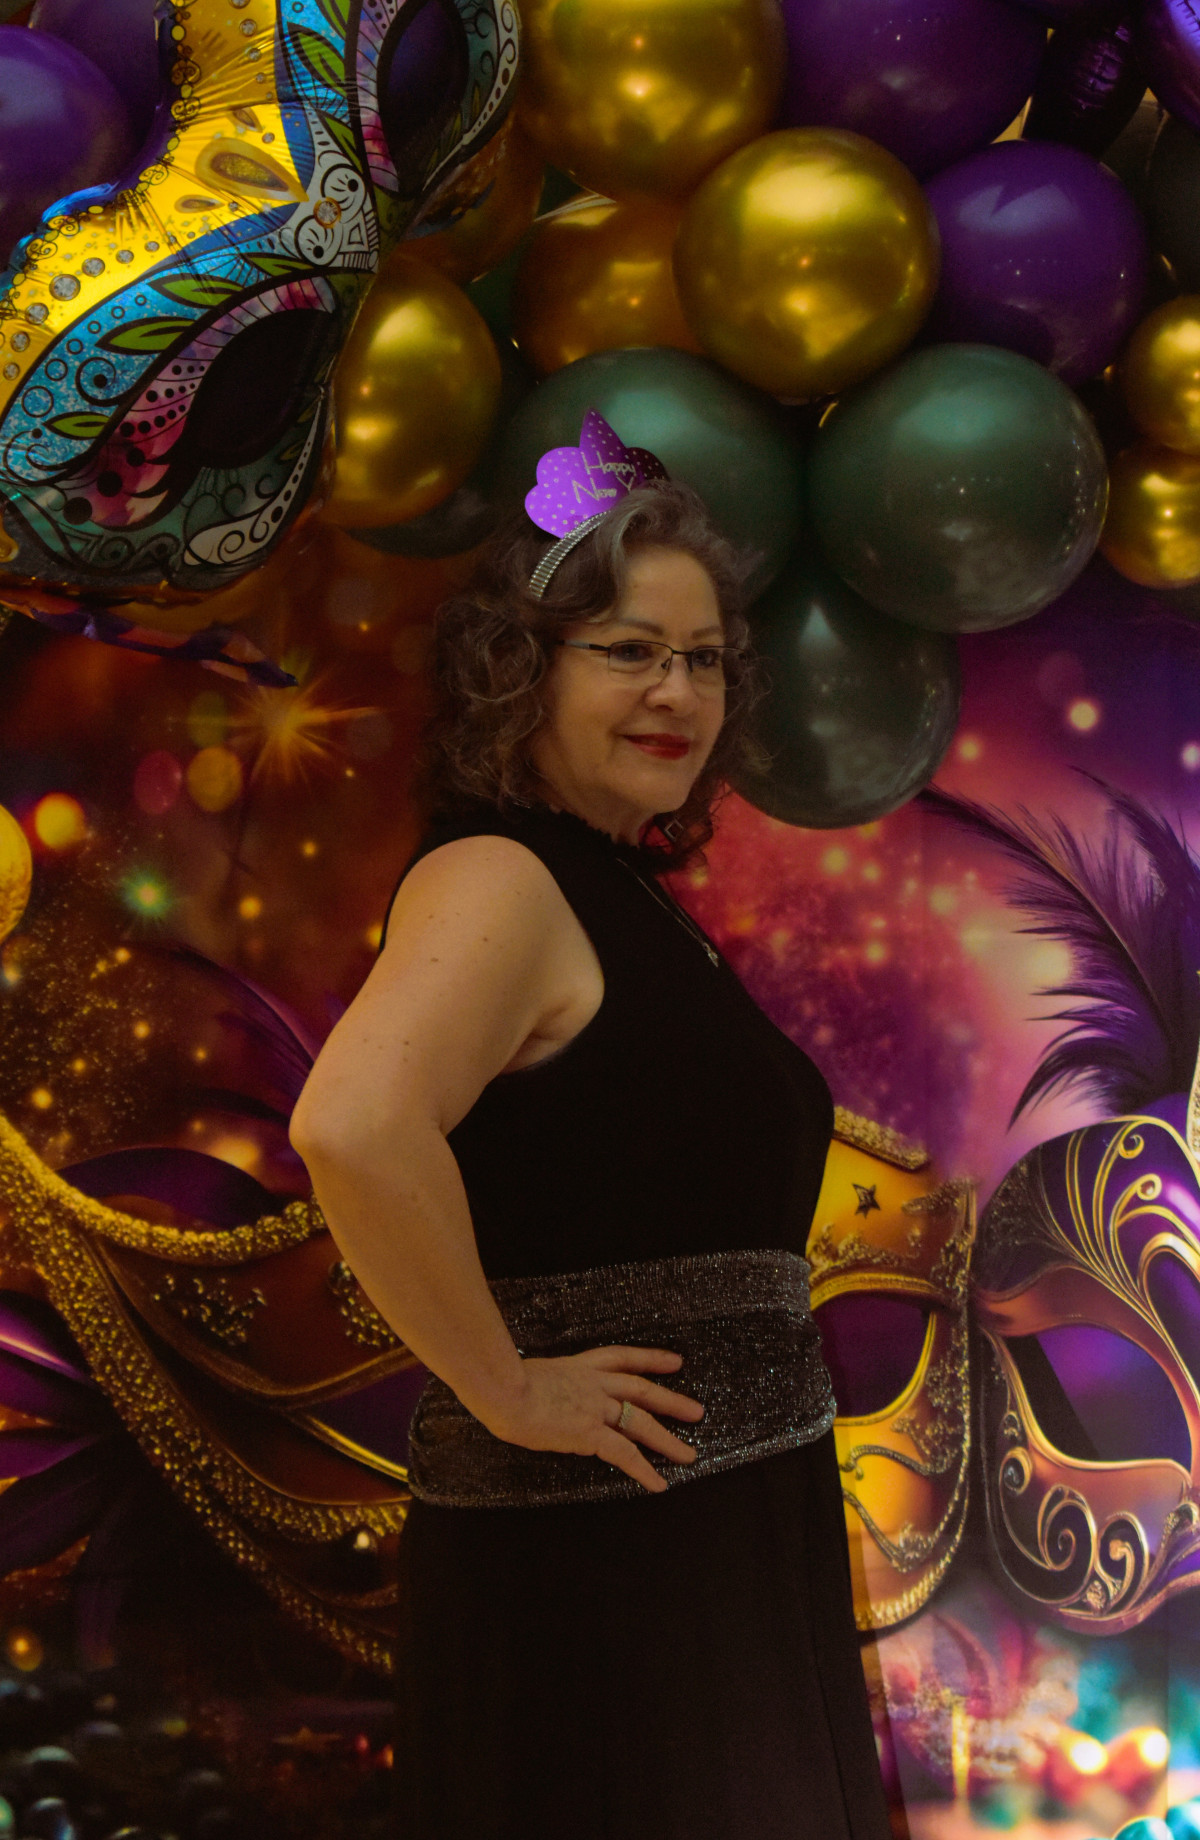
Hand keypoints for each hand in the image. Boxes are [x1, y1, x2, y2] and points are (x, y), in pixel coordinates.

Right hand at [483, 1347, 703, 1493]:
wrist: (502, 1388)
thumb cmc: (501, 1382)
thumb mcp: (528, 1375)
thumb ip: (543, 1384)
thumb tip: (535, 1393)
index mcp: (578, 1367)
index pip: (623, 1358)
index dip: (651, 1359)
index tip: (674, 1362)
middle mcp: (593, 1384)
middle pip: (642, 1390)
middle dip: (672, 1400)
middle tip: (696, 1411)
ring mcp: (594, 1407)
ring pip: (641, 1422)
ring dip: (668, 1440)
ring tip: (688, 1454)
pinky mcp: (590, 1432)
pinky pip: (624, 1453)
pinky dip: (643, 1470)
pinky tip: (658, 1483)